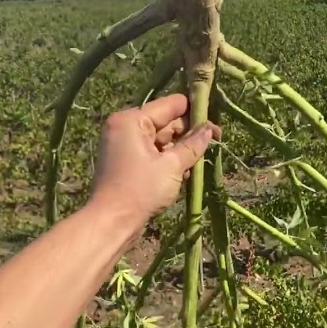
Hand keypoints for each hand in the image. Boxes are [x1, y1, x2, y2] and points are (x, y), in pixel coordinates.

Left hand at [89, 93, 221, 228]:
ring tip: (200, 161)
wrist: (111, 222)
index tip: (215, 122)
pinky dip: (169, 161)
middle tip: (215, 143)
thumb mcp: (172, 166)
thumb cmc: (140, 191)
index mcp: (132, 120)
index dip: (194, 111)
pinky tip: (185, 173)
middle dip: (189, 134)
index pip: (170, 105)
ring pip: (162, 141)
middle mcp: (126, 127)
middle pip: (166, 123)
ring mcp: (125, 145)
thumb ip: (192, 145)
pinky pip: (153, 154)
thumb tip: (209, 129)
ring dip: (181, 150)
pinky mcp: (127, 162)